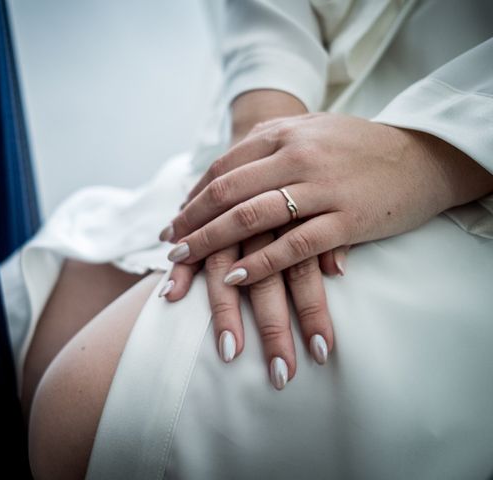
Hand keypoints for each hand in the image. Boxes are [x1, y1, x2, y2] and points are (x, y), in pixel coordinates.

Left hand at [158, 93, 347, 388]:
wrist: (420, 156)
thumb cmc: (357, 147)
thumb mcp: (310, 131)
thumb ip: (268, 145)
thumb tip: (224, 172)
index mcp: (284, 134)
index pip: (222, 169)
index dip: (193, 197)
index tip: (173, 221)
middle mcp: (296, 157)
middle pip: (227, 192)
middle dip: (191, 221)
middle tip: (167, 245)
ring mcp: (321, 188)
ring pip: (252, 217)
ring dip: (210, 241)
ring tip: (183, 260)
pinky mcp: (346, 219)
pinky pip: (294, 246)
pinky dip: (260, 263)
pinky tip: (233, 277)